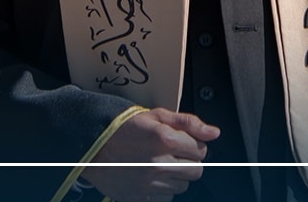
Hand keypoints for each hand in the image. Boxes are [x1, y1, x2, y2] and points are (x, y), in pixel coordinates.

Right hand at [80, 108, 218, 200]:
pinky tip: (152, 177)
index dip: (194, 145)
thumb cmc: (124, 128)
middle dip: (189, 161)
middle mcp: (159, 164)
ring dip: (177, 176)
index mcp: (165, 139)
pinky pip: (167, 198)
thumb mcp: (156, 115)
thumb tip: (214, 132)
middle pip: (196, 171)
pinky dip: (164, 189)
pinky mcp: (141, 197)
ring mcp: (150, 183)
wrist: (93, 147)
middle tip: (174, 154)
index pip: (201, 149)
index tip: (182, 142)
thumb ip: (188, 122)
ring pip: (183, 186)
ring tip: (160, 164)